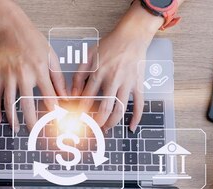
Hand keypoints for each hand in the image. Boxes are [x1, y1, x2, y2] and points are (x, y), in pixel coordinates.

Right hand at [0, 20, 66, 131]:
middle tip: (35, 133)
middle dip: (31, 121)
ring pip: (9, 102)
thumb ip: (58, 79)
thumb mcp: (52, 57)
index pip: (48, 96)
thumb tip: (64, 97)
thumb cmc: (34, 42)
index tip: (56, 121)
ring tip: (17, 130)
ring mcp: (8, 76)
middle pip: (27, 104)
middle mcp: (23, 75)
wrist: (12, 30)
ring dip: (12, 118)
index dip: (53, 111)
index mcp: (39, 70)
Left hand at [71, 2, 164, 131]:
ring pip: (121, 108)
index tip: (77, 118)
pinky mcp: (138, 84)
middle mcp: (113, 79)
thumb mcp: (89, 56)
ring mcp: (127, 83)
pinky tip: (131, 127)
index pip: (87, 96)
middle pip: (105, 107)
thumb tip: (73, 94)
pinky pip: (139, 104)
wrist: (132, 35)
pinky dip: (136, 117)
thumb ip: (79, 75)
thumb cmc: (109, 45)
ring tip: (106, 129)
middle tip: (92, 128)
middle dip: (97, 121)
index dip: (81, 109)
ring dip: (113, 122)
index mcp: (99, 72)